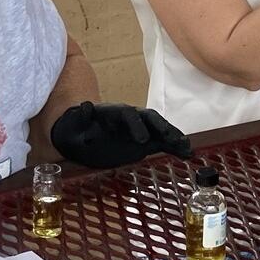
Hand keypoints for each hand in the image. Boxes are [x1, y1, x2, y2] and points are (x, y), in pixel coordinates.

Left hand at [51, 102, 193, 168]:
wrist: (80, 136)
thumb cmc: (75, 132)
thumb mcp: (72, 128)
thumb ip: (80, 118)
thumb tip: (85, 106)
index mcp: (112, 113)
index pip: (126, 114)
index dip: (135, 125)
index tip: (142, 140)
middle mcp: (129, 117)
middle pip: (148, 117)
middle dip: (161, 127)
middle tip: (170, 140)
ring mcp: (140, 128)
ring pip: (160, 128)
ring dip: (173, 136)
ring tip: (186, 148)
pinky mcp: (146, 141)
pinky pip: (162, 142)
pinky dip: (175, 146)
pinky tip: (187, 153)